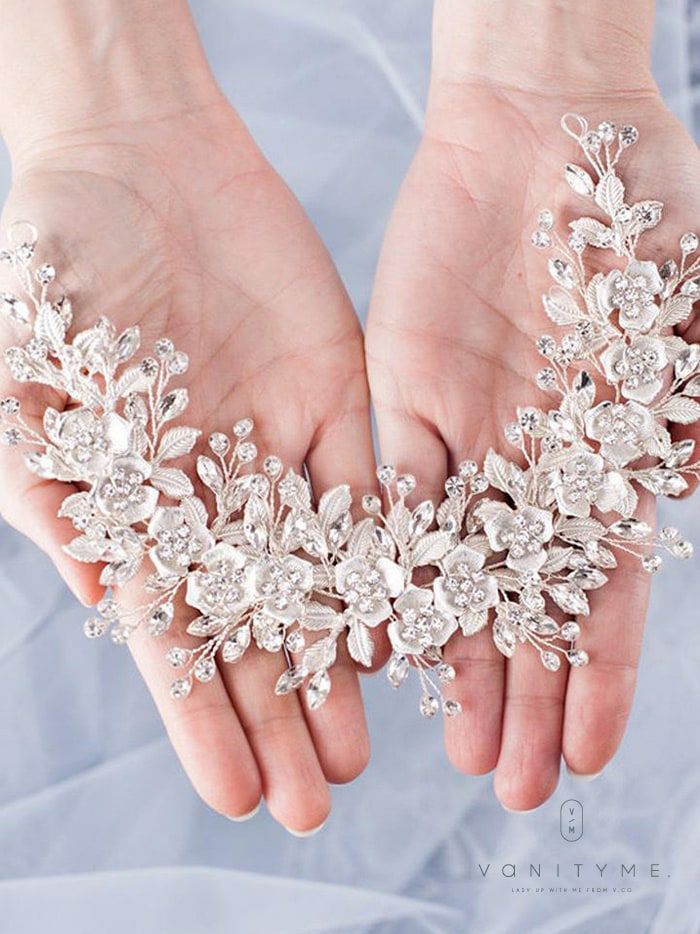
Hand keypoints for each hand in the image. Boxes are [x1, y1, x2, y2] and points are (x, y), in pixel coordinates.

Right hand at [0, 3, 374, 831]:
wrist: (136, 167)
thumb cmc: (55, 270)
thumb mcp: (20, 381)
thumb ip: (52, 486)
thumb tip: (99, 593)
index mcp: (139, 511)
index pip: (176, 639)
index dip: (203, 718)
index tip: (238, 795)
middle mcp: (217, 501)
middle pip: (258, 630)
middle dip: (282, 715)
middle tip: (320, 800)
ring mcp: (281, 458)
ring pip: (323, 582)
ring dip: (342, 661)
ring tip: (368, 744)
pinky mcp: (337, 407)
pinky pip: (372, 494)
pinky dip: (390, 560)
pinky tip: (409, 624)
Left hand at [366, 0, 699, 809]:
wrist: (550, 134)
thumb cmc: (647, 215)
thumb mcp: (699, 325)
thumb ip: (692, 419)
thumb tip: (689, 496)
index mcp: (605, 468)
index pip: (599, 598)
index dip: (600, 677)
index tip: (593, 756)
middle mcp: (531, 475)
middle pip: (521, 609)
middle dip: (522, 696)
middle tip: (512, 787)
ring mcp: (462, 447)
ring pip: (449, 575)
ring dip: (451, 658)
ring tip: (449, 743)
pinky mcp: (397, 405)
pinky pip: (385, 500)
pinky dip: (381, 565)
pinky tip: (379, 637)